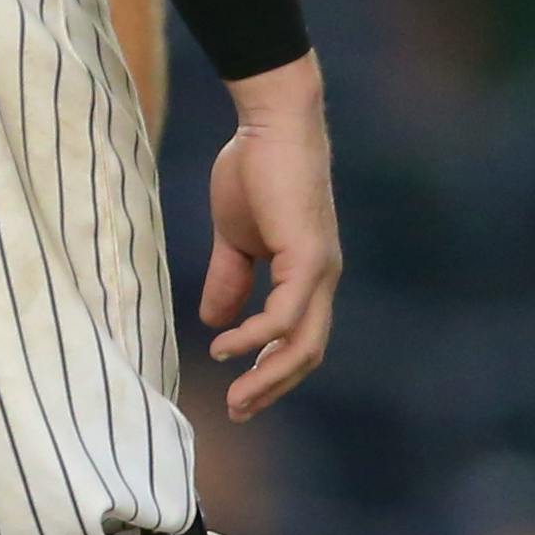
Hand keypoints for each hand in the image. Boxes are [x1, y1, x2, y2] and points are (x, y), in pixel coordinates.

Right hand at [198, 55, 339, 417]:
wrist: (269, 125)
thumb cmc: (253, 170)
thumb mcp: (233, 237)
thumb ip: (228, 278)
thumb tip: (213, 320)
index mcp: (306, 275)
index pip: (298, 338)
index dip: (270, 369)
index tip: (238, 393)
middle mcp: (321, 279)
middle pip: (307, 353)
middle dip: (272, 386)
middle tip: (238, 410)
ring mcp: (319, 270)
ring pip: (303, 343)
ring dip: (268, 375)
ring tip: (234, 395)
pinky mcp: (308, 257)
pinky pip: (286, 314)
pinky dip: (257, 336)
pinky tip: (227, 346)